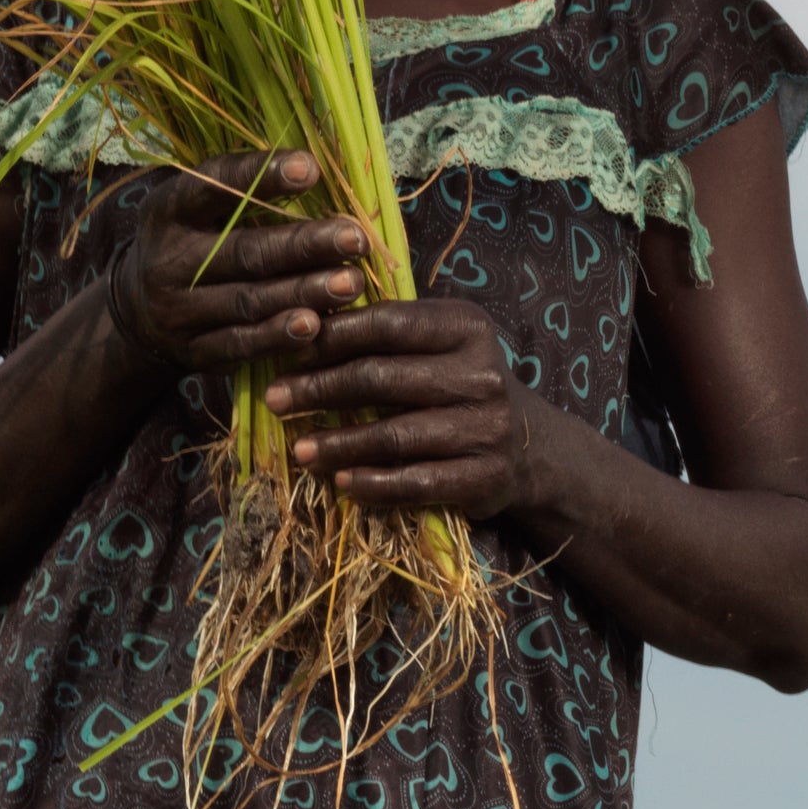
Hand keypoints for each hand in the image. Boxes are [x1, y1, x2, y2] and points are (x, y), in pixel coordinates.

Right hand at [101, 155, 369, 389]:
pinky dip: (278, 337)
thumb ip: (245, 192)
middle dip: (304, 245)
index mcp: (169, 210)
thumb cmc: (194, 242)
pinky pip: (240, 344)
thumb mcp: (199, 209)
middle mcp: (168, 259)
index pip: (213, 186)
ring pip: (248, 301)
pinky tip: (315, 326)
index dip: (261, 176)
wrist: (137, 310)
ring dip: (303, 292)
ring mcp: (177, 309)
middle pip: (243, 252)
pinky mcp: (193, 350)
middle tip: (355, 239)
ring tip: (352, 283)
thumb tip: (318, 168)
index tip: (310, 169)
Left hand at [273, 287, 550, 520]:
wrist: (531, 447)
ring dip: (338, 444)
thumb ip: (390, 334)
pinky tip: (342, 482)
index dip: (332, 337)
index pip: (388, 324)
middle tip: (276, 399)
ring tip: (299, 449)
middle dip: (319, 390)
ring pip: (395, 435)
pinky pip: (417, 482)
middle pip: (383, 378)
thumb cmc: (463, 387)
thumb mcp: (441, 345)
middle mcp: (482, 374)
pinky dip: (374, 484)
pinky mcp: (485, 477)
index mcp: (467, 328)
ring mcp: (487, 428)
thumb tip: (303, 330)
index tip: (289, 350)